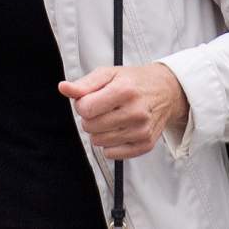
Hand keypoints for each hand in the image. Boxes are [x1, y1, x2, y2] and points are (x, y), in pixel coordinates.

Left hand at [57, 63, 188, 159]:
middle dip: (89, 117)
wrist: (164, 91)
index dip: (81, 104)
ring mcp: (142, 130)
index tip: (90, 99)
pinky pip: (112, 154)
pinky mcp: (146, 144)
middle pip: (90, 126)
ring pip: (99, 141)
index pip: (86, 109)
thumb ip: (83, 84)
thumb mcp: (107, 74)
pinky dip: (110, 144)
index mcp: (124, 91)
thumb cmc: (132, 81)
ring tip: (111, 117)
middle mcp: (136, 112)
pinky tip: (118, 129)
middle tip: (102, 108)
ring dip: (99, 131)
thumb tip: (64, 88)